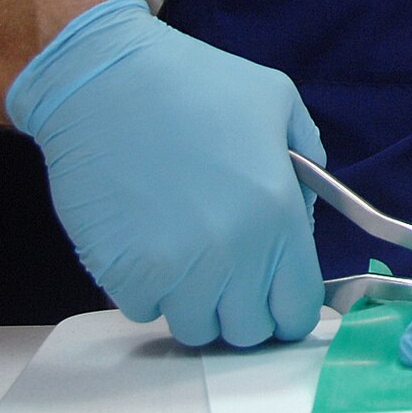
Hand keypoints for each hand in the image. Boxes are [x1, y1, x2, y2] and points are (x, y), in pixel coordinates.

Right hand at [6, 0, 324, 346]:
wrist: (104, 81)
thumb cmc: (193, 83)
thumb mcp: (277, 101)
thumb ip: (307, 159)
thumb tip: (306, 208)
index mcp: (278, 216)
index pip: (297, 311)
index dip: (288, 308)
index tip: (274, 294)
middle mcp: (233, 255)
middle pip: (247, 332)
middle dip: (241, 308)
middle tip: (225, 272)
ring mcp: (175, 271)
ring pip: (194, 329)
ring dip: (193, 302)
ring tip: (184, 254)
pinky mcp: (124, 275)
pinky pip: (144, 311)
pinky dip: (147, 290)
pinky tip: (145, 243)